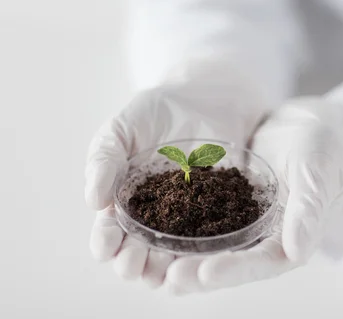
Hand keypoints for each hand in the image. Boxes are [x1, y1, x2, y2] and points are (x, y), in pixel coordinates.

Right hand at [85, 58, 268, 288]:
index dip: (106, 242)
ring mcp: (190, 217)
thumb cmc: (157, 111)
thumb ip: (104, 159)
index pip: (110, 230)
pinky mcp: (223, 210)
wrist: (206, 97)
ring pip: (177, 252)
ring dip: (168, 266)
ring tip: (164, 271)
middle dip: (134, 262)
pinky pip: (217, 235)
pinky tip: (207, 256)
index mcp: (125, 202)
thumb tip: (92, 201)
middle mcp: (156, 218)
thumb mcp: (123, 128)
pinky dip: (211, 249)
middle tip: (134, 264)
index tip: (106, 247)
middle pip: (141, 250)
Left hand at [165, 97, 342, 291]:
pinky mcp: (227, 204)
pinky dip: (177, 224)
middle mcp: (265, 238)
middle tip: (166, 276)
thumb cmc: (325, 149)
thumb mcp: (318, 172)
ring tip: (149, 261)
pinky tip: (149, 224)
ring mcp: (244, 223)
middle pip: (230, 262)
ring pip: (210, 246)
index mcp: (291, 240)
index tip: (203, 274)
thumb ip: (309, 209)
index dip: (233, 271)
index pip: (261, 263)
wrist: (311, 126)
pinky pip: (200, 218)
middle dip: (197, 271)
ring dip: (181, 255)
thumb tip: (297, 252)